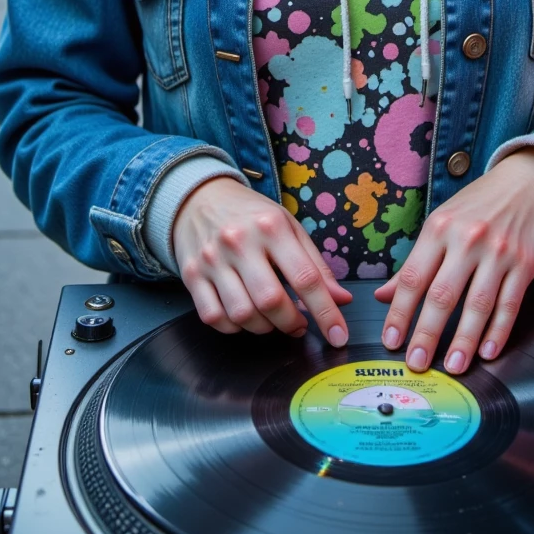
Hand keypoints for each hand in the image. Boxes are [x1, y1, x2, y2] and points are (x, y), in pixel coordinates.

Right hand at [173, 177, 352, 343]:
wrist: (199, 197)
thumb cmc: (252, 216)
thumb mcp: (289, 227)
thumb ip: (316, 265)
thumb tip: (342, 300)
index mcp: (271, 227)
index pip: (305, 277)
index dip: (326, 312)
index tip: (339, 335)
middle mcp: (240, 242)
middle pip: (270, 301)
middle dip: (291, 323)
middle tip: (299, 324)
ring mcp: (212, 260)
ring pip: (241, 314)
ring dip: (263, 328)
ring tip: (272, 319)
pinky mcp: (192, 275)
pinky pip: (214, 317)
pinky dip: (233, 328)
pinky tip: (244, 317)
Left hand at [375, 148, 533, 373]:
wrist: (527, 184)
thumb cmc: (477, 206)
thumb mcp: (440, 223)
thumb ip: (414, 262)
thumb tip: (383, 295)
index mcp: (439, 228)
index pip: (413, 277)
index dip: (399, 312)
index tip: (391, 340)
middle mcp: (467, 239)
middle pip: (442, 294)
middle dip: (427, 334)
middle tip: (417, 363)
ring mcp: (498, 253)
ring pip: (477, 305)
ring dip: (463, 340)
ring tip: (453, 365)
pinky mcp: (524, 264)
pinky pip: (510, 304)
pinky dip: (498, 332)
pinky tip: (487, 351)